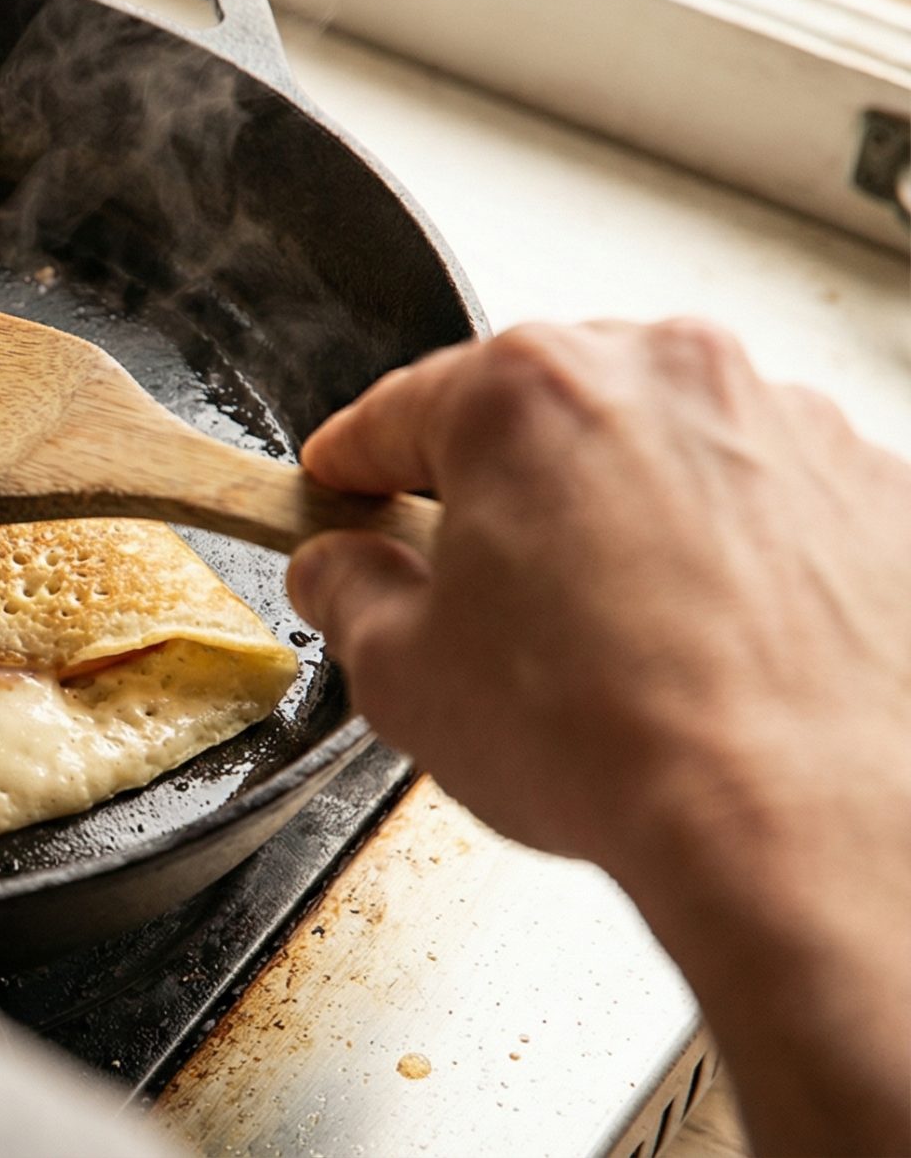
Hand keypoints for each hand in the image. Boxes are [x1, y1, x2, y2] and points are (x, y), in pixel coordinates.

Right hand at [286, 319, 910, 1155]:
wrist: (802, 825)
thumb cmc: (613, 739)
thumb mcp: (403, 677)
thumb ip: (352, 596)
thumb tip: (343, 574)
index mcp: (527, 392)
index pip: (399, 411)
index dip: (353, 466)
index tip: (344, 493)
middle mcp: (663, 375)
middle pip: (543, 414)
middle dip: (502, 493)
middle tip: (480, 597)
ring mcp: (784, 424)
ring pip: (661, 451)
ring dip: (623, 516)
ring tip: (613, 639)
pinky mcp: (875, 491)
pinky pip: (770, 502)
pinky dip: (734, 555)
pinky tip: (710, 645)